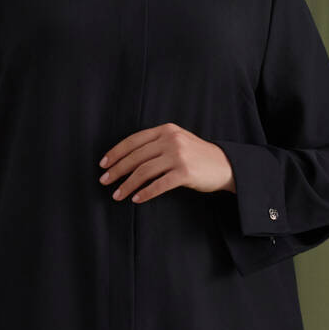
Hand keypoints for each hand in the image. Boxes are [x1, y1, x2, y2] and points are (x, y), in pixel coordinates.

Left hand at [98, 123, 235, 203]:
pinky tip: (136, 199)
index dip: (116, 153)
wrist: (225, 165)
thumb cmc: (197, 156)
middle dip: (116, 170)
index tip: (103, 164)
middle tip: (104, 181)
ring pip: (143, 171)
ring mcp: (178, 156)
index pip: (133, 141)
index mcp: (166, 130)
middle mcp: (171, 140)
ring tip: (117, 195)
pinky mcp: (185, 173)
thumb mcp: (178, 141)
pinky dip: (145, 192)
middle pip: (135, 157)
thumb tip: (127, 159)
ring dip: (127, 185)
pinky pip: (158, 185)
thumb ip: (156, 144)